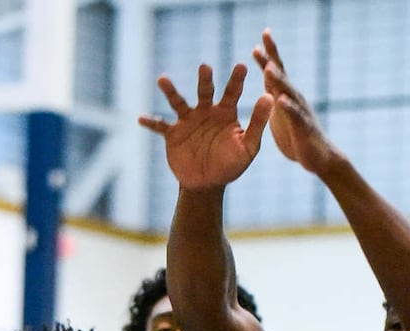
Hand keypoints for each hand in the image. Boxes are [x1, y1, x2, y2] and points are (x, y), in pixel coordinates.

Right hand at [139, 63, 272, 191]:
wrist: (207, 184)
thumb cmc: (230, 165)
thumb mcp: (248, 146)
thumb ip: (257, 123)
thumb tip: (269, 97)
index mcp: (226, 113)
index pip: (232, 91)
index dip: (237, 80)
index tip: (242, 66)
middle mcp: (205, 111)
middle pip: (205, 91)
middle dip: (205, 79)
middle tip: (205, 67)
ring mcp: (187, 121)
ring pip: (178, 102)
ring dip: (170, 91)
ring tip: (163, 79)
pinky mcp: (173, 135)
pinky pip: (160, 127)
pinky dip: (151, 123)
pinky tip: (140, 118)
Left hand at [252, 29, 334, 174]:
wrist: (318, 158)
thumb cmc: (297, 136)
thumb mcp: (279, 113)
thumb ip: (273, 95)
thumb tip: (266, 78)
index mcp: (284, 96)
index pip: (275, 71)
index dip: (268, 54)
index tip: (261, 35)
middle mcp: (293, 99)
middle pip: (281, 74)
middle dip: (272, 56)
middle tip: (265, 36)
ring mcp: (299, 112)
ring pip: (288, 93)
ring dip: (278, 80)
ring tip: (268, 67)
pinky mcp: (302, 129)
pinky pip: (294, 117)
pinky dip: (288, 108)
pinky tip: (280, 100)